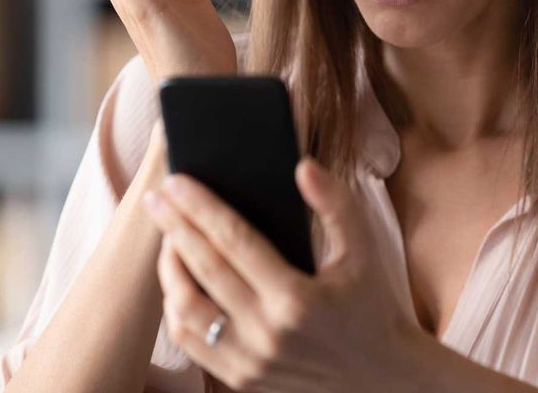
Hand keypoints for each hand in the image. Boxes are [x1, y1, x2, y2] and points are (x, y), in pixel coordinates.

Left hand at [142, 157, 418, 392]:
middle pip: (203, 270)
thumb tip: (302, 166)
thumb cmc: (372, 305)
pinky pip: (191, 342)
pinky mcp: (241, 380)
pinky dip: (176, 307)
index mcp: (297, 298)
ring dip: (169, 270)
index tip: (176, 181)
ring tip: (168, 238)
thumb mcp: (365, 250)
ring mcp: (250, 362)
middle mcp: (268, 334)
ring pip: (185, 311)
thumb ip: (336, 204)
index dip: (201, 208)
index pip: (234, 241)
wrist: (382, 378)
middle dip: (174, 227)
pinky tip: (179, 281)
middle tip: (155, 197)